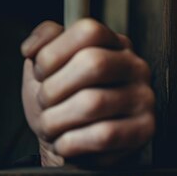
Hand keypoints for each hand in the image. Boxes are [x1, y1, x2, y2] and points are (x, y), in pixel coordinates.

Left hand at [20, 19, 154, 166]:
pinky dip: (71, 141)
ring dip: (57, 118)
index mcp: (111, 43)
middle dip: (53, 88)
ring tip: (49, 124)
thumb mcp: (44, 66)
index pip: (88, 30)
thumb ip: (42, 41)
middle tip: (43, 102)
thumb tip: (31, 47)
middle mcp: (133, 66)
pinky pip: (103, 135)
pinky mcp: (145, 129)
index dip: (53, 52)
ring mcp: (143, 97)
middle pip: (93, 63)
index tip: (39, 72)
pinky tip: (63, 142)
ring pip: (93, 102)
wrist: (70, 145)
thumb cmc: (59, 101)